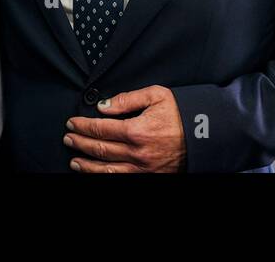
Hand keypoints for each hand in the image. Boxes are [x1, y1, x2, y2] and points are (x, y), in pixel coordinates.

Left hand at [64, 85, 186, 172]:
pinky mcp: (150, 177)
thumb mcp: (156, 95)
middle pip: (100, 149)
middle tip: (68, 138)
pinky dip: (105, 177)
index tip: (73, 123)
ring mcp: (143, 169)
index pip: (101, 129)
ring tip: (74, 160)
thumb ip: (127, 99)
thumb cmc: (182, 113)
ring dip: (87, 165)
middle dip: (81, 143)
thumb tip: (103, 106)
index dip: (83, 126)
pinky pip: (121, 179)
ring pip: (107, 170)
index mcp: (138, 130)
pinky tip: (96, 173)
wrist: (205, 135)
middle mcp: (138, 153)